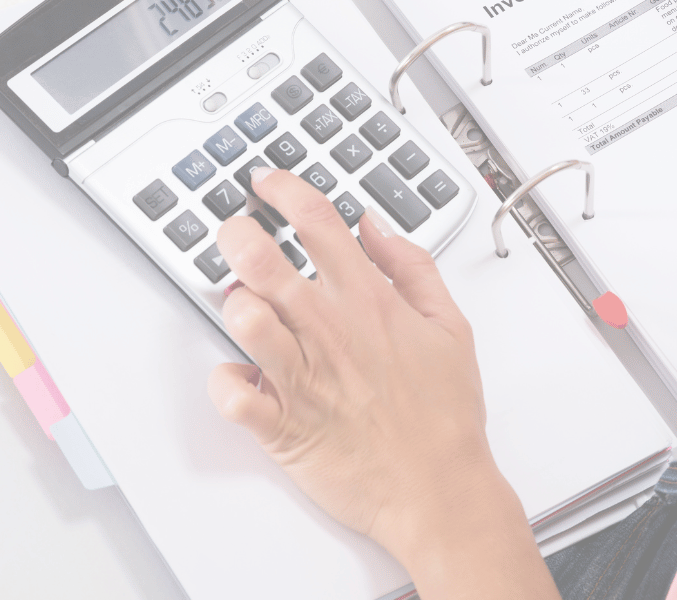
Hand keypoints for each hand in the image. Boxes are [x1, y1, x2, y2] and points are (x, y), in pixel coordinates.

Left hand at [207, 167, 556, 598]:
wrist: (440, 491)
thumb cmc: (445, 417)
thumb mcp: (452, 327)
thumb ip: (412, 267)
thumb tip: (374, 226)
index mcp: (370, 303)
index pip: (317, 221)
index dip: (284, 190)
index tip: (268, 184)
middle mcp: (331, 332)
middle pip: (262, 259)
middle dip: (236, 235)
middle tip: (235, 235)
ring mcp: (303, 379)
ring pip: (243, 318)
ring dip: (233, 304)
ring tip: (242, 306)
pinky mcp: (283, 426)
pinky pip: (231, 395)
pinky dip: (225, 382)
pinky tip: (240, 376)